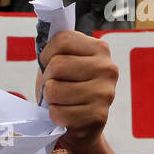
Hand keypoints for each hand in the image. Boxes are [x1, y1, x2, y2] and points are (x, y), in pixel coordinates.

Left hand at [39, 30, 116, 152]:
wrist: (82, 127)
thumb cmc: (67, 89)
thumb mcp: (65, 63)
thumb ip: (58, 48)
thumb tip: (45, 26)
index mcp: (100, 49)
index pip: (62, 40)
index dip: (47, 54)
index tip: (50, 65)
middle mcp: (108, 68)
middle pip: (57, 65)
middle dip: (48, 79)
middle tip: (55, 87)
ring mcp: (105, 94)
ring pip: (54, 89)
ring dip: (50, 99)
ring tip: (60, 102)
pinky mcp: (98, 117)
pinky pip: (58, 113)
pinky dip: (54, 116)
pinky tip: (66, 117)